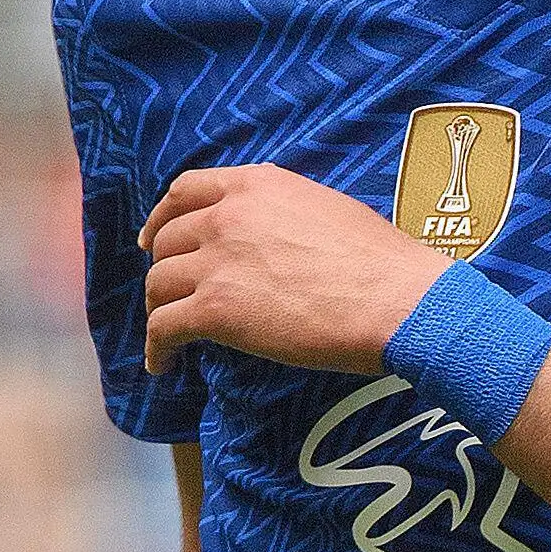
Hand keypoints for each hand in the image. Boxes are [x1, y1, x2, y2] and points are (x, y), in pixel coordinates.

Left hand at [139, 164, 445, 377]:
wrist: (395, 298)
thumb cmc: (379, 261)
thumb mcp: (323, 208)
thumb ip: (281, 213)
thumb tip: (269, 239)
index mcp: (255, 186)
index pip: (185, 190)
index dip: (163, 218)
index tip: (155, 238)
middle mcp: (227, 216)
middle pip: (169, 242)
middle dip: (165, 270)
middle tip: (172, 296)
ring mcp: (218, 262)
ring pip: (159, 285)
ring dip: (159, 311)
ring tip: (169, 337)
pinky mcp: (216, 310)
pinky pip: (164, 329)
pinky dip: (157, 349)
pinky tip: (164, 365)